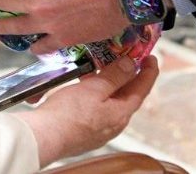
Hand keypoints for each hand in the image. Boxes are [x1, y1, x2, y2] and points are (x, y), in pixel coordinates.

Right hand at [12, 56, 160, 166]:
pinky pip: (98, 109)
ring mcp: (100, 129)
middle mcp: (114, 124)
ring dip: (109, 85)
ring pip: (111, 102)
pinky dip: (97, 95)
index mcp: (121, 113)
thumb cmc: (67, 115)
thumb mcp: (94, 88)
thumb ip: (114, 76)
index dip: (149, 72)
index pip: (142, 89)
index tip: (151, 58)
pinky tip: (85, 88)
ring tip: (101, 69)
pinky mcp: (86, 131)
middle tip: (127, 59)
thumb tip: (131, 65)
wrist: (44, 137)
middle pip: (127, 96)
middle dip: (128, 76)